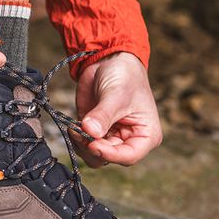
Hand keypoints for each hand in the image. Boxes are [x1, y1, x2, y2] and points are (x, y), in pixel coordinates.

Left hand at [73, 52, 161, 167]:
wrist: (110, 61)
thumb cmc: (124, 76)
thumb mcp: (116, 95)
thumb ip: (103, 115)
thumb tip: (90, 132)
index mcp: (146, 135)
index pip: (129, 156)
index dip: (110, 154)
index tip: (92, 145)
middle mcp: (129, 140)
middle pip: (109, 157)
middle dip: (92, 147)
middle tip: (80, 131)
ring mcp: (111, 136)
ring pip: (94, 155)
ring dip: (82, 145)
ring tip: (75, 127)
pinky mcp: (95, 131)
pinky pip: (84, 145)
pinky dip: (76, 138)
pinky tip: (73, 126)